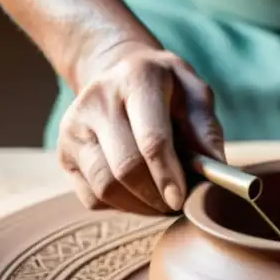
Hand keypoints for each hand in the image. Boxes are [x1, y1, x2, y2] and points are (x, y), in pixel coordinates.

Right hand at [56, 43, 224, 214]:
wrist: (118, 73)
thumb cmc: (166, 89)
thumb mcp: (194, 93)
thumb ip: (206, 128)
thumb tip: (214, 168)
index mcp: (137, 80)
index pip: (151, 139)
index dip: (168, 175)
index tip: (181, 199)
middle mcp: (97, 100)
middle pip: (126, 168)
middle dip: (155, 196)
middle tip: (176, 205)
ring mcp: (74, 127)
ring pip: (105, 187)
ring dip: (138, 206)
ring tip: (160, 202)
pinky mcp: (64, 152)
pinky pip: (92, 197)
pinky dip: (119, 206)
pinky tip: (138, 195)